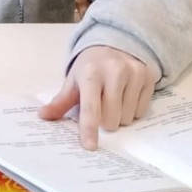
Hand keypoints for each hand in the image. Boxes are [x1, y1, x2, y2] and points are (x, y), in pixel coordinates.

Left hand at [39, 47, 154, 149]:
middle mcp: (114, 70)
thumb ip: (60, 101)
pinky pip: (140, 111)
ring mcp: (133, 72)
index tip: (90, 146)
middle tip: (102, 106)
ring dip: (119, 116)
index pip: (90, 107)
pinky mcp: (148, 76)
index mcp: (91, 73)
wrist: (115, 44)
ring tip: (114, 99)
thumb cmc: (91, 68)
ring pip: (127, 118)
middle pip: (111, 119)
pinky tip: (127, 95)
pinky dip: (132, 110)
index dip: (89, 128)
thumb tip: (43, 116)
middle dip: (105, 121)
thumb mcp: (74, 81)